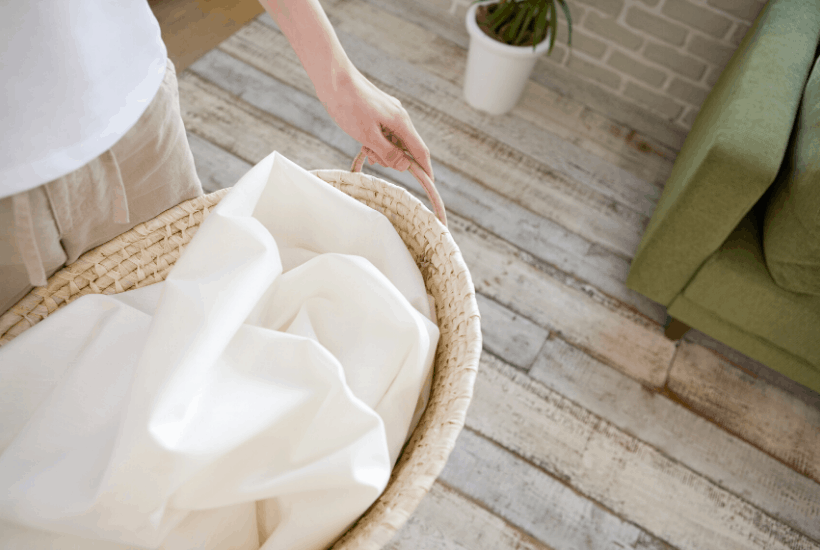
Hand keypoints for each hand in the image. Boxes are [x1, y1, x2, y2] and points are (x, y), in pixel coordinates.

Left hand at [318, 67, 434, 180]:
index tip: (430, 183)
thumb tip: (405, 166)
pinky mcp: (380, 110)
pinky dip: (378, 141)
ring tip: (364, 148)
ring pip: (394, 141)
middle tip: (372, 158)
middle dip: (392, 158)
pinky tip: (365, 142)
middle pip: (406, 148)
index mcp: (401, 122)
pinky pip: (385, 132)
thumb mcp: (367, 135)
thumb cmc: (348, 105)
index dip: (425, 169)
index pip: (420, 151)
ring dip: (382, 150)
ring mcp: (390, 112)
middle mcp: (400, 116)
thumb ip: (387, 152)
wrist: (334, 78)